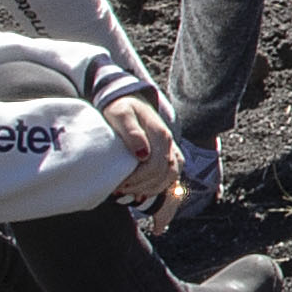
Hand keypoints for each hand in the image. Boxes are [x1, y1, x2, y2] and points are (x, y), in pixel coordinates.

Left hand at [101, 96, 182, 215]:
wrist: (128, 100)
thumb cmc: (121, 108)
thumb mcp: (121, 115)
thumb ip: (131, 132)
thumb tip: (142, 154)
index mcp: (160, 133)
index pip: (155, 165)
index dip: (137, 179)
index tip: (119, 184)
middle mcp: (169, 142)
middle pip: (163, 173)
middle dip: (141, 185)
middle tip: (120, 190)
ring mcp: (171, 147)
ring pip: (171, 176)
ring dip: (151, 188)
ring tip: (130, 191)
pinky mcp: (169, 153)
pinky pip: (172, 174)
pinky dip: (159, 185)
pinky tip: (143, 191)